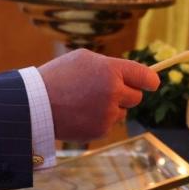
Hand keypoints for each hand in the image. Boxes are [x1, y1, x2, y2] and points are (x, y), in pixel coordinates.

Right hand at [38, 49, 158, 141]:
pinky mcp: (101, 130)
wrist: (36, 104)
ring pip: (122, 111)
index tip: (152, 83)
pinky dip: (100, 120)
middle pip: (136, 96)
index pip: (145, 76)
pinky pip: (109, 124)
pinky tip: (82, 113)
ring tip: (86, 102)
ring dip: (112, 107)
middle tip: (108, 90)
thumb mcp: (84, 59)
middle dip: (126, 93)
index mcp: (111, 70)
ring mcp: (108, 113)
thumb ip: (110, 66)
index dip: (151, 80)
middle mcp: (113, 92)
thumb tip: (130, 75)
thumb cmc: (59, 76)